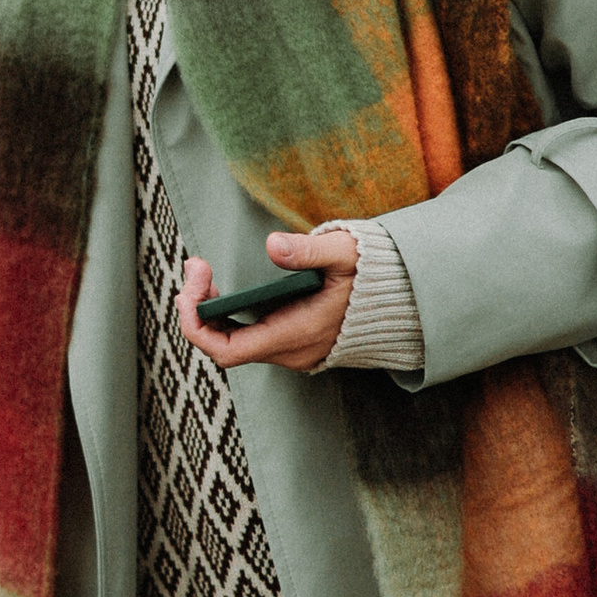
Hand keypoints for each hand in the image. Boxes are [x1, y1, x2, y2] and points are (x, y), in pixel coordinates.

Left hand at [178, 227, 360, 374]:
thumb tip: (273, 245)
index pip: (227, 351)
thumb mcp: (345, 253)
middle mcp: (292, 351)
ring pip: (234, 343)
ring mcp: (293, 351)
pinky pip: (249, 338)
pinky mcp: (295, 344)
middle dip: (198, 309)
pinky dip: (228, 317)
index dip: (196, 324)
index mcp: (298, 334)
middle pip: (223, 346)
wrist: (405, 299)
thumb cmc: (374, 274)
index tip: (192, 285)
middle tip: (195, 267)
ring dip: (211, 312)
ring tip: (202, 273)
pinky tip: (222, 289)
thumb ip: (309, 251)